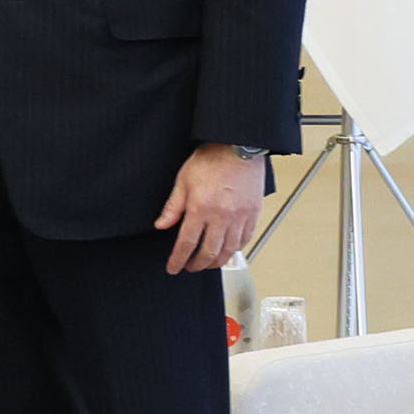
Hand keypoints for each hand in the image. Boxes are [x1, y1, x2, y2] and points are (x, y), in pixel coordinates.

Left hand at [154, 144, 264, 275]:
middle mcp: (221, 216)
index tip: (173, 268)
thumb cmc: (211, 158)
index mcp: (200, 208)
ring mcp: (240, 217)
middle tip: (190, 267)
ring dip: (216, 261)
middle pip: (209, 252)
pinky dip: (235, 249)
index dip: (178, 259)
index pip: (186, 243)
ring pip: (228, 250)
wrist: (238, 146)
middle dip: (197, 265)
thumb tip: (161, 225)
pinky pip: (245, 239)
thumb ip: (173, 207)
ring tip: (207, 263)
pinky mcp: (253, 213)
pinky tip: (227, 250)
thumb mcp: (183, 180)